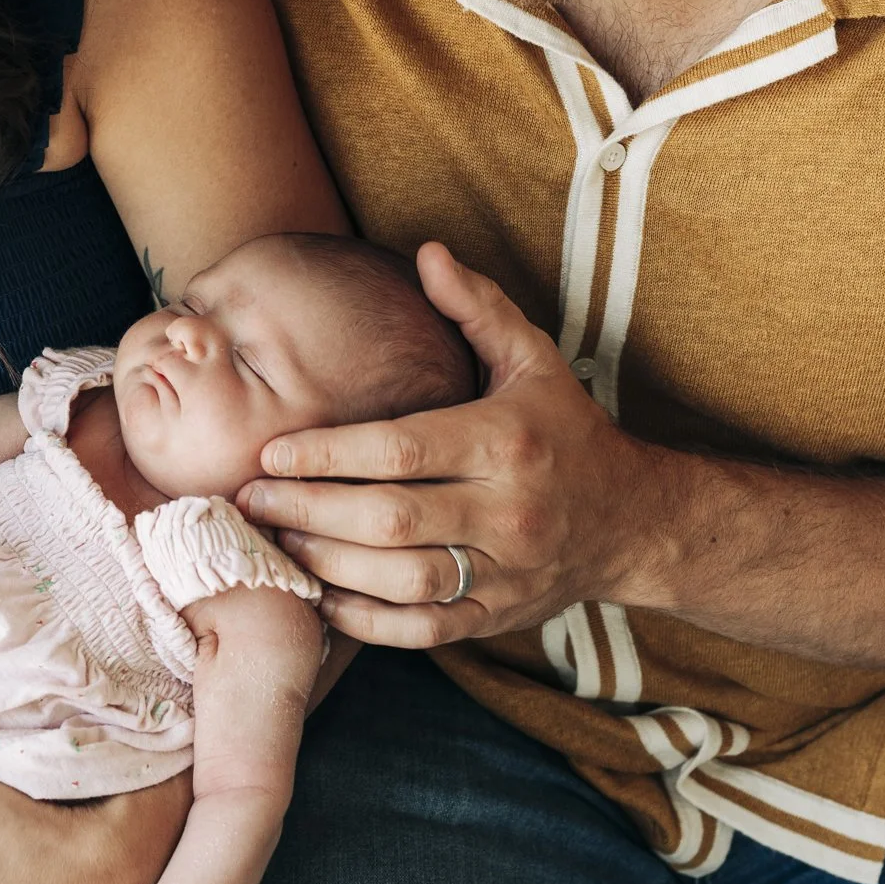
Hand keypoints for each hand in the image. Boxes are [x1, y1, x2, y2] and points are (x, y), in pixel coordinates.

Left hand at [237, 243, 663, 648]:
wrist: (632, 521)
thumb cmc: (564, 430)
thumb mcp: (533, 358)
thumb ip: (477, 308)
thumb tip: (427, 253)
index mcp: (506, 441)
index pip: (402, 449)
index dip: (328, 454)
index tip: (271, 452)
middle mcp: (508, 511)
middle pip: (391, 518)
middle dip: (309, 509)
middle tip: (251, 498)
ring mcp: (505, 572)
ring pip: (401, 580)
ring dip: (328, 564)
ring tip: (278, 539)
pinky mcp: (497, 616)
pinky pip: (421, 630)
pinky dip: (364, 620)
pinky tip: (320, 595)